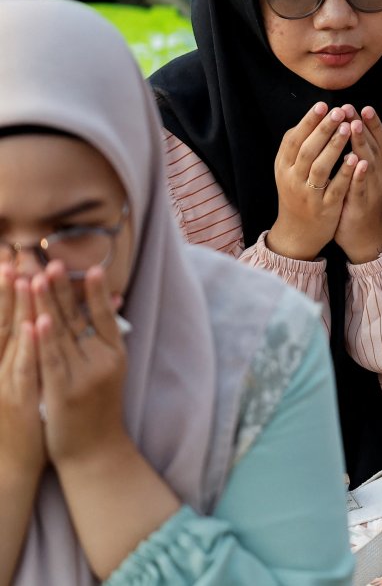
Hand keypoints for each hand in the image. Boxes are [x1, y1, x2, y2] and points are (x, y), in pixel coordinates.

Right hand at [0, 266, 44, 480]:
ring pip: (12, 339)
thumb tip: (38, 322)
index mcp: (3, 360)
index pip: (5, 319)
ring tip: (24, 278)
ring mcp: (5, 382)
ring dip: (18, 308)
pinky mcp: (17, 398)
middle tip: (13, 257)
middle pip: (4, 321)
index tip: (11, 259)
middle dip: (9, 289)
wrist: (13, 464)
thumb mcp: (23, 380)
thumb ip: (28, 352)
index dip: (6, 291)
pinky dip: (30, 346)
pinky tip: (36, 324)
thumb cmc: (23, 419)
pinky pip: (25, 368)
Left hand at [32, 263, 129, 467]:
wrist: (94, 452)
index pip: (104, 316)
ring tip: (38, 278)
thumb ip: (105, 338)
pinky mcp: (63, 393)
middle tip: (52, 262)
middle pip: (79, 319)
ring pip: (62, 335)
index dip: (96, 292)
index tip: (91, 267)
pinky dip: (44, 339)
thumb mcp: (109, 372)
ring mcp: (84, 377)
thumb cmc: (97, 410)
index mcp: (114, 354)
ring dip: (48, 304)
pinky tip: (38, 320)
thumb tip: (112, 302)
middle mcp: (102, 362)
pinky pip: (51, 361)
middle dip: (63, 289)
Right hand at [268, 103, 356, 260]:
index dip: (307, 122)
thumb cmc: (296, 193)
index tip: (323, 104)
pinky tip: (355, 158)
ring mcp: (308, 194)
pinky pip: (335, 188)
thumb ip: (297, 147)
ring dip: (334, 146)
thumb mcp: (288, 171)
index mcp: (283, 167)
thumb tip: (310, 117)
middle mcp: (292, 179)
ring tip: (348, 128)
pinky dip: (345, 173)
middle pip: (307, 150)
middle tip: (339, 110)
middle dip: (323, 129)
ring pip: (320, 167)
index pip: (293, 140)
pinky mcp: (324, 208)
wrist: (297, 232)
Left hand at [333, 106, 381, 262]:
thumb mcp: (365, 174)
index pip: (380, 139)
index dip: (373, 123)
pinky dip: (360, 174)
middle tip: (351, 108)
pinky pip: (361, 186)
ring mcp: (374, 188)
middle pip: (373, 145)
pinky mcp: (362, 203)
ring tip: (354, 125)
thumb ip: (361, 153)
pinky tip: (357, 161)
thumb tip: (351, 126)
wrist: (365, 236)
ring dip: (362, 143)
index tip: (363, 106)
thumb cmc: (361, 201)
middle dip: (362, 126)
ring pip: (368, 161)